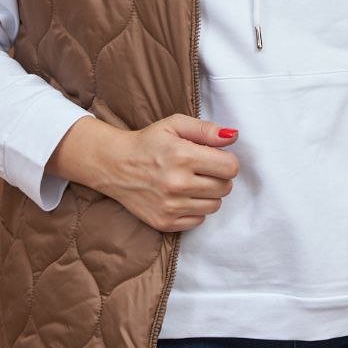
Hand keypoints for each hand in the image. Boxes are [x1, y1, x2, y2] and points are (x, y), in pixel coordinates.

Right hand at [95, 113, 239, 233]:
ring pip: (215, 206)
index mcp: (182, 156)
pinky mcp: (164, 222)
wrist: (115, 165)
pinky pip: (199, 220)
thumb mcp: (175, 125)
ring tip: (192, 182)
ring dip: (209, 194)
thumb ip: (206, 129)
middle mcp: (177, 183)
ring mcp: (170, 206)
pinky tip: (182, 196)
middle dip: (219, 177)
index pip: (230, 167)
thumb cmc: (148, 142)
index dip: (227, 161)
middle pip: (225, 187)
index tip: (216, 158)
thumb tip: (233, 136)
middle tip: (203, 170)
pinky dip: (196, 209)